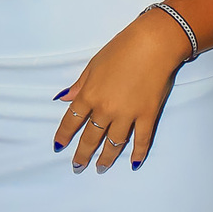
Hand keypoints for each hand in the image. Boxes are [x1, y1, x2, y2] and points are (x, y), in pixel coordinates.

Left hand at [53, 10, 189, 172]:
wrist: (153, 43)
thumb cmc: (122, 48)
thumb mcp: (94, 64)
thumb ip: (80, 84)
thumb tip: (64, 97)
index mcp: (89, 94)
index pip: (72, 120)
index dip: (64, 135)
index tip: (59, 146)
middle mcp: (105, 109)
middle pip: (91, 137)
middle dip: (82, 154)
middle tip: (78, 166)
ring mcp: (127, 114)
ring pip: (114, 143)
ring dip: (106, 158)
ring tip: (101, 168)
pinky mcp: (148, 115)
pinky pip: (142, 139)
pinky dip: (138, 153)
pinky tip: (134, 163)